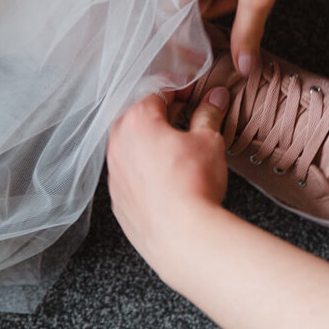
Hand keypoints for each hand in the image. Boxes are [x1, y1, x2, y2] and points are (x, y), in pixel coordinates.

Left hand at [106, 87, 229, 268]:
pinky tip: (169, 180)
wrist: (182, 238)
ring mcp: (114, 174)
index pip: (157, 92)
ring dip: (153, 144)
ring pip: (132, 148)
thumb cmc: (193, 185)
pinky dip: (146, 171)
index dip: (181, 90)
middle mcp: (117, 144)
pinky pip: (130, 175)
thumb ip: (208, 114)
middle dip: (164, 116)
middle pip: (139, 118)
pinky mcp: (118, 199)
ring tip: (181, 153)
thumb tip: (215, 98)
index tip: (196, 94)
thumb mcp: (209, 141)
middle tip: (189, 122)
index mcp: (137, 121)